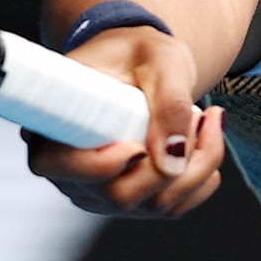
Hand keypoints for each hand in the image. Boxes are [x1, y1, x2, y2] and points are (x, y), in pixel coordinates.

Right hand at [22, 25, 226, 218]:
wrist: (143, 64)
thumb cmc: (140, 53)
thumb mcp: (161, 60)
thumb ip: (169, 104)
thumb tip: (171, 161)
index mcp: (55, 125)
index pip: (59, 166)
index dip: (99, 165)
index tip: (137, 144)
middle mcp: (70, 169)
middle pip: (120, 195)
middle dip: (173, 161)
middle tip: (199, 113)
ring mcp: (100, 192)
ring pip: (156, 205)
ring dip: (197, 164)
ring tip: (203, 117)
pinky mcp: (132, 201)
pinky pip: (174, 207)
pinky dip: (203, 176)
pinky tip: (205, 141)